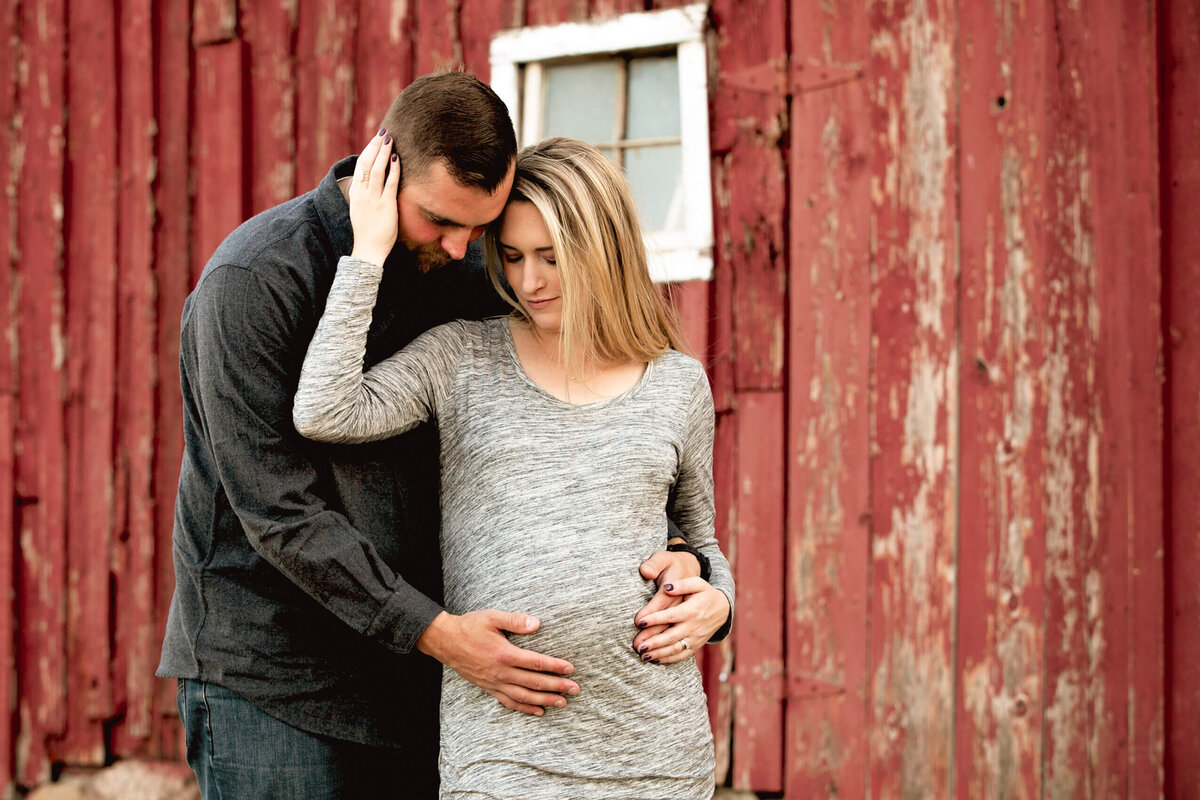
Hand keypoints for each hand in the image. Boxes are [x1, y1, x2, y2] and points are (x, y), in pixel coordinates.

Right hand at [348, 130, 400, 265]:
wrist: (368, 250)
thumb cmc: (367, 231)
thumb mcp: (361, 208)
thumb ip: (366, 194)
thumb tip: (373, 181)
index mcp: (355, 193)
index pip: (360, 166)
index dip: (368, 151)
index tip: (375, 140)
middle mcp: (362, 193)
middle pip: (366, 164)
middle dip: (375, 146)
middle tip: (383, 133)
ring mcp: (373, 199)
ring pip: (376, 170)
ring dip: (383, 153)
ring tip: (390, 140)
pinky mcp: (385, 206)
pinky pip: (390, 184)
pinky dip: (393, 169)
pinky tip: (397, 159)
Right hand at [416, 610, 578, 715]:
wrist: (444, 641)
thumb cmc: (470, 626)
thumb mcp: (492, 617)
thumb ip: (515, 620)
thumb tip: (537, 623)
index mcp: (504, 654)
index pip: (536, 663)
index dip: (555, 667)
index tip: (570, 669)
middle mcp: (501, 672)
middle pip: (534, 683)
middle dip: (557, 687)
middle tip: (575, 690)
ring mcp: (494, 683)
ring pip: (524, 697)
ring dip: (545, 701)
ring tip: (562, 703)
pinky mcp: (488, 688)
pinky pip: (509, 702)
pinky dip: (525, 709)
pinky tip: (538, 711)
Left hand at [632, 578, 729, 663]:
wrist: (723, 609)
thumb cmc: (706, 594)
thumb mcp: (697, 584)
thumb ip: (682, 584)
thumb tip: (666, 588)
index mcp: (692, 610)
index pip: (670, 616)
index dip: (654, 619)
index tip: (639, 622)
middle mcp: (694, 626)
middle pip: (671, 636)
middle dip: (654, 642)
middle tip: (637, 645)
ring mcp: (695, 638)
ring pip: (675, 649)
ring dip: (658, 653)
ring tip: (643, 655)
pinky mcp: (696, 646)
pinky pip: (682, 655)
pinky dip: (668, 659)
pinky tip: (655, 660)